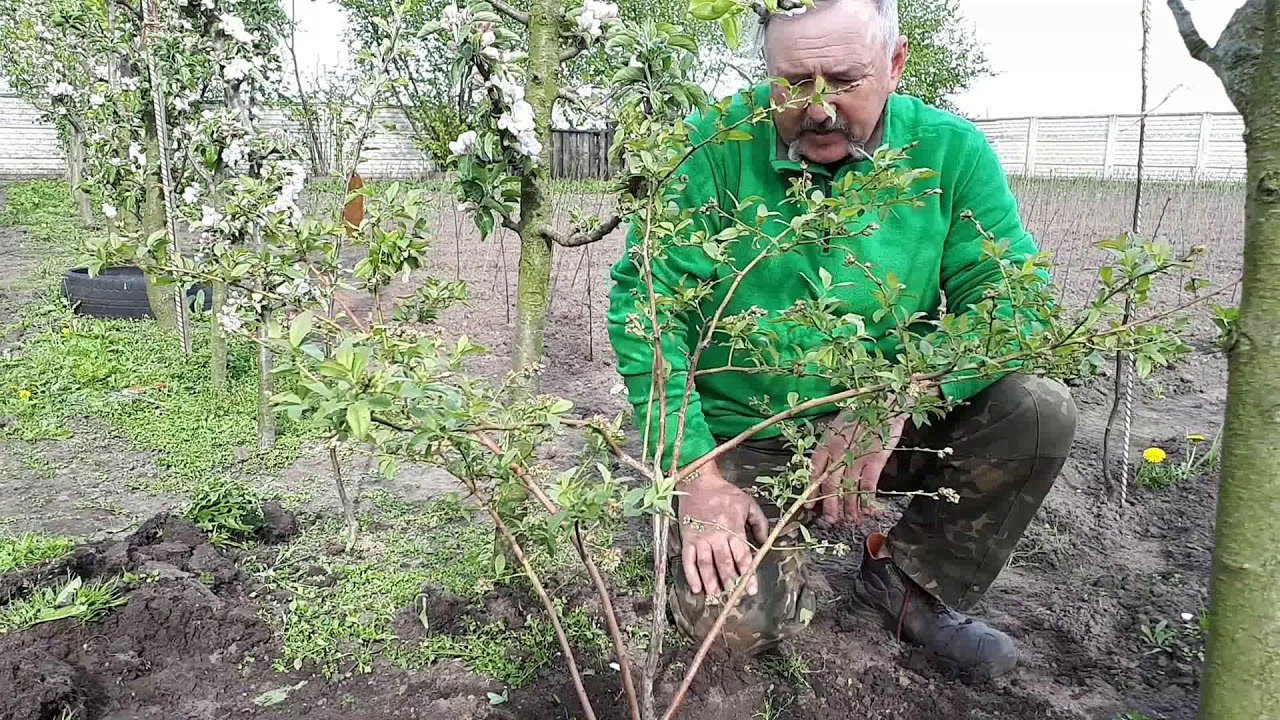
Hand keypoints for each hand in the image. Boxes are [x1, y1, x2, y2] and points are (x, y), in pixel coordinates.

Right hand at [677, 462, 768, 597]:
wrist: (698, 481)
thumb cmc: (725, 493)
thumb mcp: (748, 503)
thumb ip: (759, 523)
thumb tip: (764, 541)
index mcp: (733, 528)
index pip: (742, 556)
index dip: (747, 574)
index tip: (751, 589)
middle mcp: (717, 536)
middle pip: (724, 564)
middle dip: (730, 582)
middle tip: (733, 596)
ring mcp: (700, 538)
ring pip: (706, 564)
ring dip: (711, 581)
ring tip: (715, 596)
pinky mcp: (687, 538)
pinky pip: (688, 559)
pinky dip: (691, 575)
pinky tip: (696, 588)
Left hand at [807, 412, 906, 523]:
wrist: (885, 403)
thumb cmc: (862, 415)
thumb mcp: (839, 427)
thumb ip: (832, 448)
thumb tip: (825, 470)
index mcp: (827, 443)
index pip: (815, 471)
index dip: (812, 491)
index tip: (811, 506)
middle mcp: (838, 452)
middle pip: (830, 485)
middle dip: (830, 506)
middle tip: (830, 520)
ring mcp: (856, 456)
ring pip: (848, 489)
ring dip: (849, 508)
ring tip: (850, 520)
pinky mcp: (874, 459)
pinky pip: (867, 485)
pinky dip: (866, 500)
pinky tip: (866, 511)